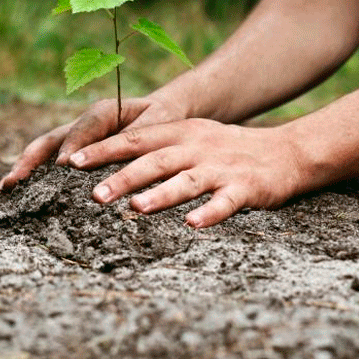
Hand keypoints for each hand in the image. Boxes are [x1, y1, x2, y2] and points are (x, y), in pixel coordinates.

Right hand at [0, 95, 186, 195]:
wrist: (162, 113)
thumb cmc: (162, 119)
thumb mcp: (157, 124)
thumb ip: (137, 137)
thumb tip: (117, 159)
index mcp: (103, 112)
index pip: (83, 130)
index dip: (72, 147)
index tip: (63, 168)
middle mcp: (81, 125)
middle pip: (49, 142)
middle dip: (29, 162)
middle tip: (12, 183)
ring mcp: (73, 140)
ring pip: (42, 153)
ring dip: (21, 171)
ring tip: (0, 191)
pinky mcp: (73, 153)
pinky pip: (48, 164)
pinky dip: (31, 178)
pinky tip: (12, 196)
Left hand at [66, 118, 305, 226]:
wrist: (286, 152)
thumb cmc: (226, 149)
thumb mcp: (191, 138)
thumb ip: (155, 147)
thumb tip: (107, 163)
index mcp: (180, 133)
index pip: (135, 139)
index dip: (103, 149)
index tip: (72, 161)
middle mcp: (197, 147)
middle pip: (155, 160)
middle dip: (123, 176)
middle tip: (94, 194)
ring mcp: (221, 168)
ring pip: (186, 180)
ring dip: (161, 194)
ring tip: (136, 208)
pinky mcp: (245, 188)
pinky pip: (225, 202)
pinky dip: (209, 213)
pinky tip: (192, 225)